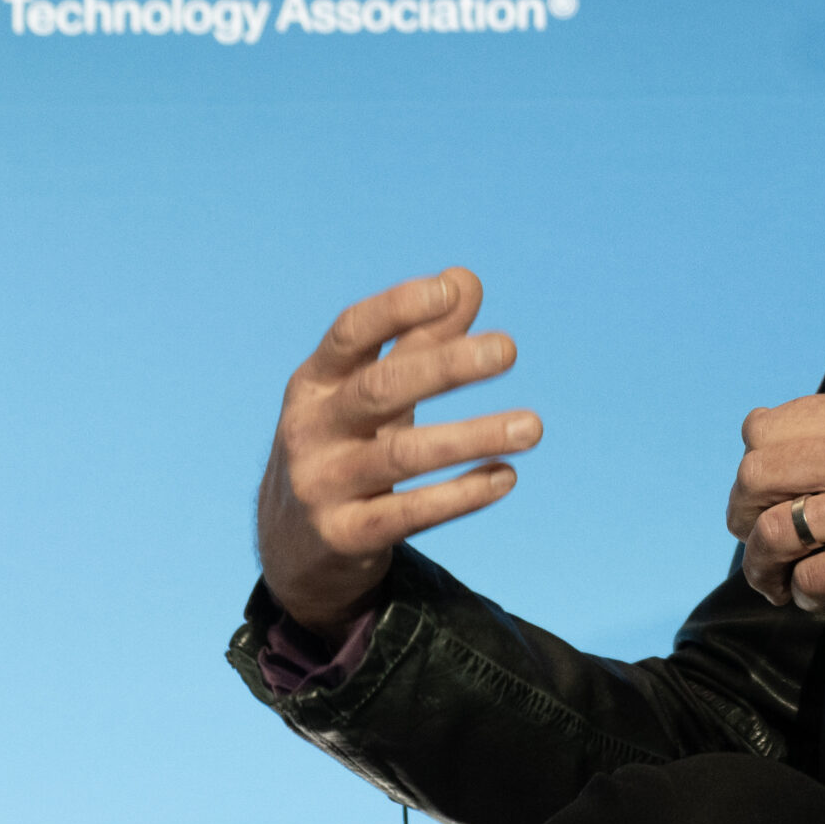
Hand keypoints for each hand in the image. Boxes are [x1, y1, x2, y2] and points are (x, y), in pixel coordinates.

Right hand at [256, 268, 540, 637]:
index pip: (351, 333)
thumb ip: (417, 339)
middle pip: (380, 388)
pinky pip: (410, 513)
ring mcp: (322, 484)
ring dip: (472, 437)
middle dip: (445, 365)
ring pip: (403, 456)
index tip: (451, 292)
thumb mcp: (369, 390)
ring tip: (533, 427)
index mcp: (314, 382)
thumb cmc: (345, 444)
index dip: (397, 308)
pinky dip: (462, 494)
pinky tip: (506, 476)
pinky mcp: (345, 535)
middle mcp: (310, 429)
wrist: (292, 543)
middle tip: (509, 347)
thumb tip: (464, 279)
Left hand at [728, 391, 824, 612]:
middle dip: (741, 516)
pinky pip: (808, 578)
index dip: (752, 465)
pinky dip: (802, 595)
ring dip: (761, 566)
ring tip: (776, 579)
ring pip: (771, 531)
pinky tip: (816, 595)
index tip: (766, 494)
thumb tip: (755, 446)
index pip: (762, 427)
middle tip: (756, 540)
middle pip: (754, 475)